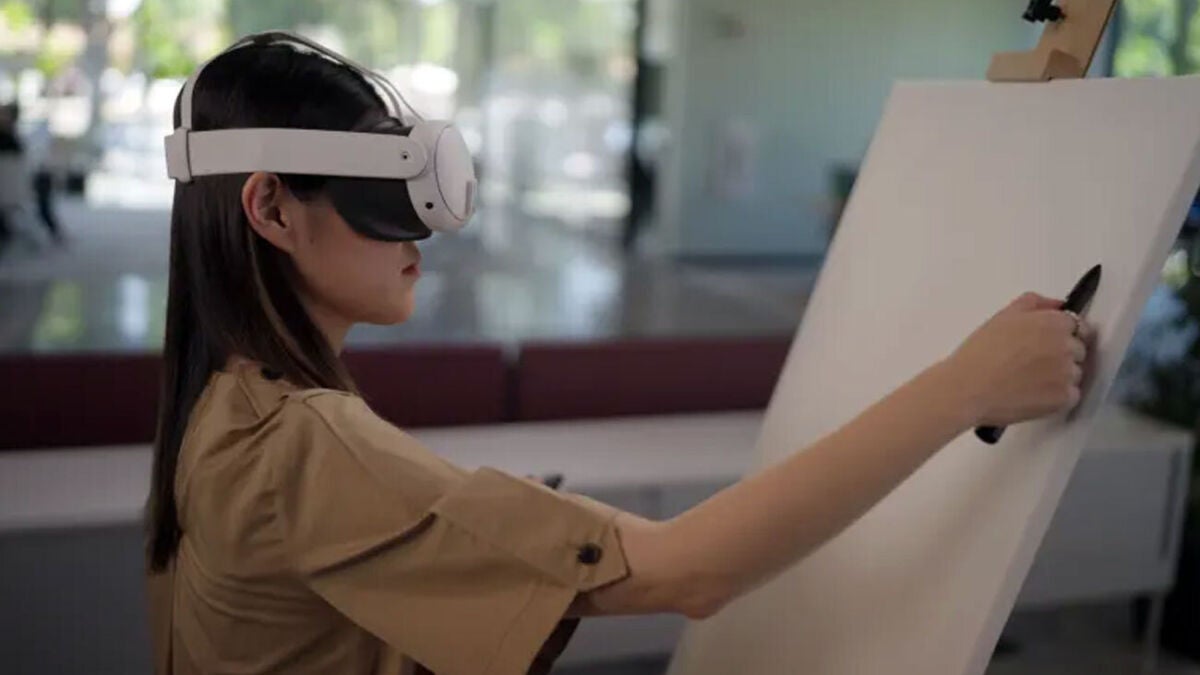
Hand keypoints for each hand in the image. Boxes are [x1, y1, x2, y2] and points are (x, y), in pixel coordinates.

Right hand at [943, 293, 1092, 427]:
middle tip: (1033, 364)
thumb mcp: (1002, 317)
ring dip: (1060, 377)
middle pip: (1079, 350)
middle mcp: (1066, 346)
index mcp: (1053, 322)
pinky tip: (1033, 394)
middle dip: (1062, 355)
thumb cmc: (979, 354)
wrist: (966, 389)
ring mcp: (1068, 373)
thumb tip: (1057, 305)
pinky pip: (1071, 396)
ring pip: (1075, 374)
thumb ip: (1034, 303)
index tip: (1047, 345)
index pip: (1078, 326)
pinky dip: (1057, 397)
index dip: (1063, 335)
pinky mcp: (1064, 398)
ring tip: (1029, 381)